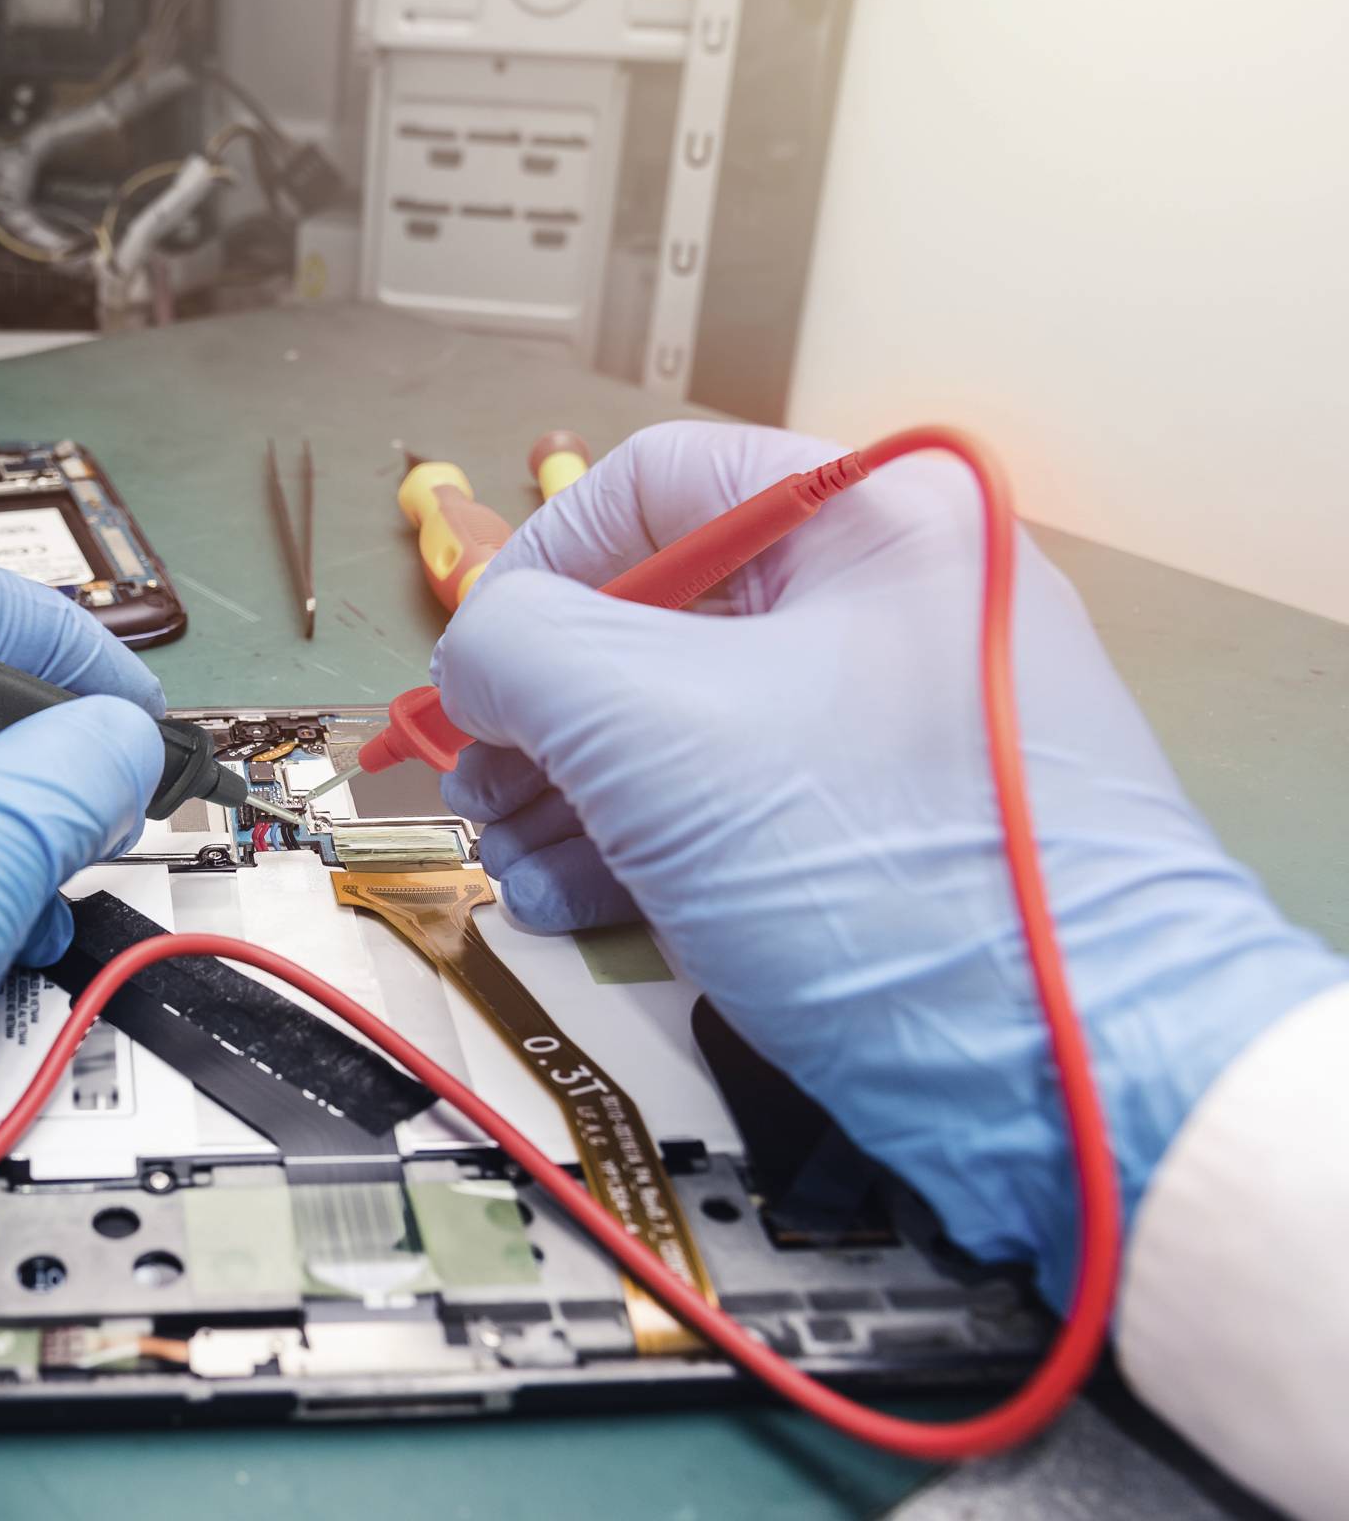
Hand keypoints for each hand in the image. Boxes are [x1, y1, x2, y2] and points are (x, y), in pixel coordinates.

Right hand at [433, 421, 1342, 1302]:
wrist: (1080, 1074)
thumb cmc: (865, 856)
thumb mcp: (644, 724)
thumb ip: (517, 649)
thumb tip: (479, 658)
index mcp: (876, 517)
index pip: (658, 481)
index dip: (539, 562)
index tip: (475, 665)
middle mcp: (898, 602)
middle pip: (661, 617)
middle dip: (544, 711)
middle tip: (477, 793)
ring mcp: (902, 727)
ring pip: (690, 725)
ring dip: (574, 794)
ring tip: (513, 871)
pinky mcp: (898, 836)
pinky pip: (743, 807)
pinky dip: (646, 848)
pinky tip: (573, 905)